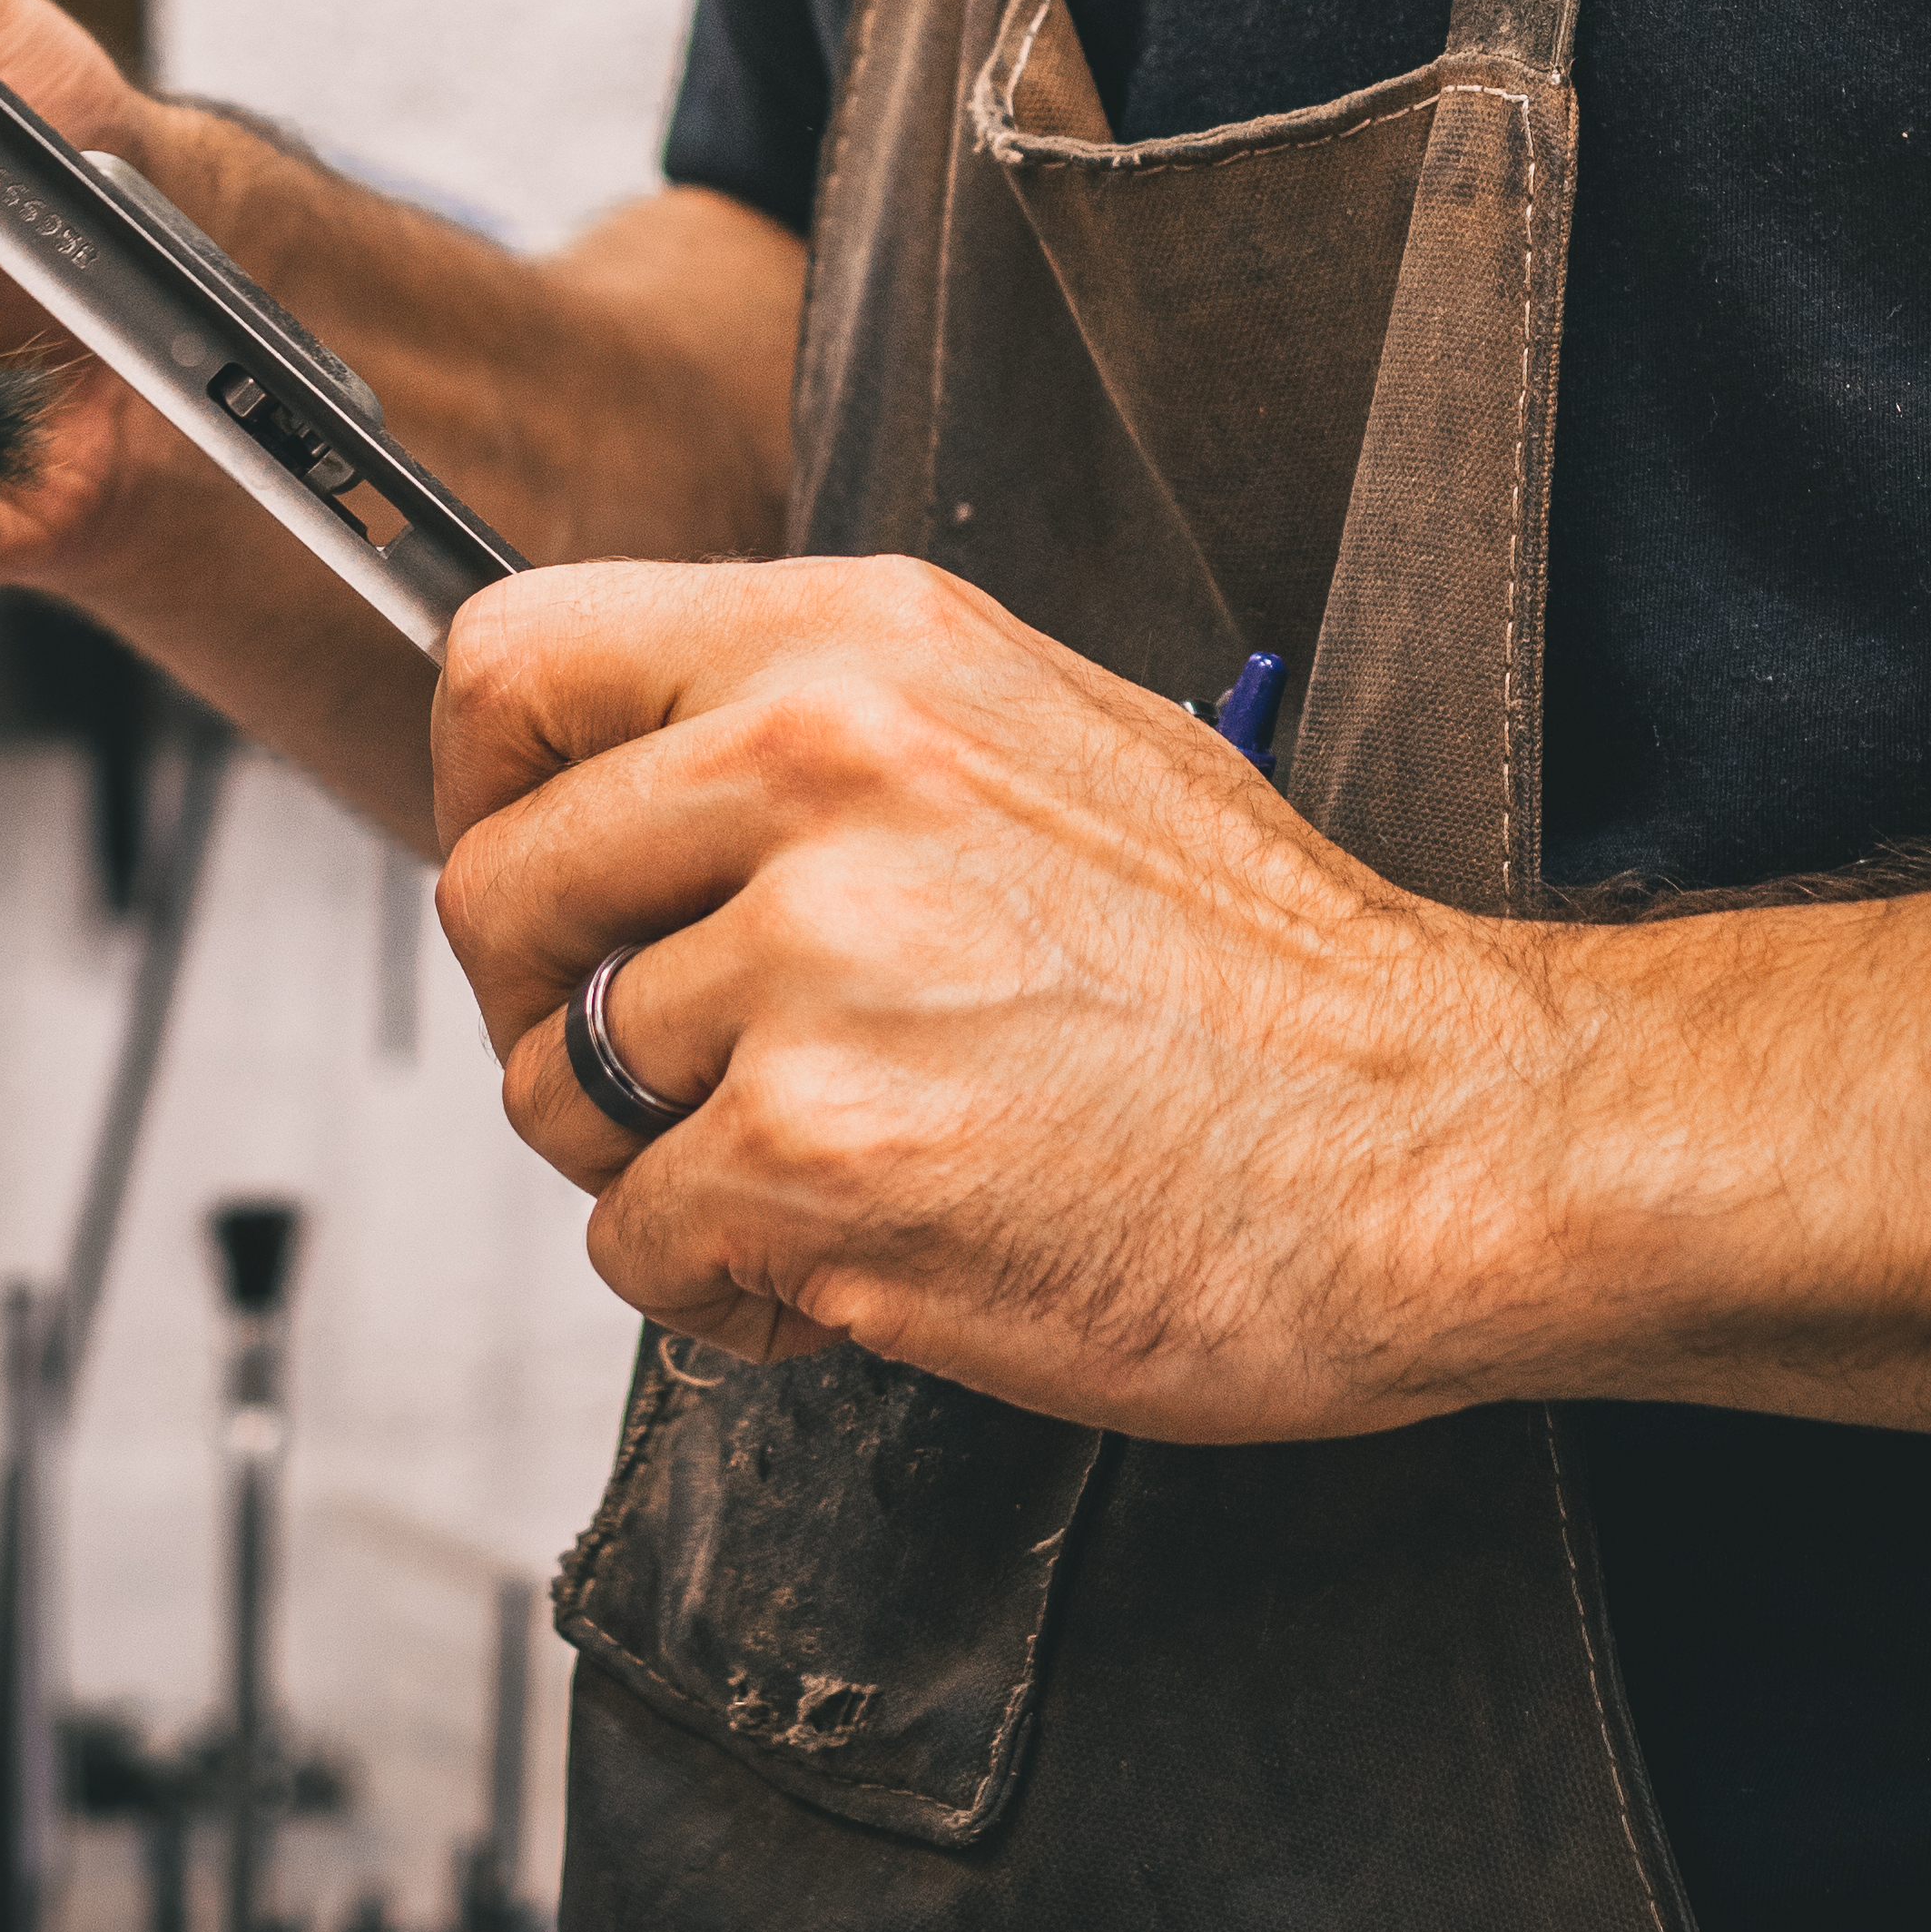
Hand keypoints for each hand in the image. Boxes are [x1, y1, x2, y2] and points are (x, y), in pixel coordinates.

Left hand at [431, 556, 1552, 1439]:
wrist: (1437, 1136)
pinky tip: (868, 1249)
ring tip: (825, 1161)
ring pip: (560, 1088)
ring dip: (659, 1163)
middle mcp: (820, 772)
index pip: (511, 661)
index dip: (493, 793)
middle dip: (557, 1012)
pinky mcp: (823, 1158)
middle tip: (684, 1069)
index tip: (553, 884)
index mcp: (862, 647)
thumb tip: (628, 775)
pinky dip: (731, 1284)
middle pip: (497, 892)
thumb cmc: (1260, 972)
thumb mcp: (1034, 732)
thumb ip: (818, 728)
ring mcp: (816, 968)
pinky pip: (639, 1244)